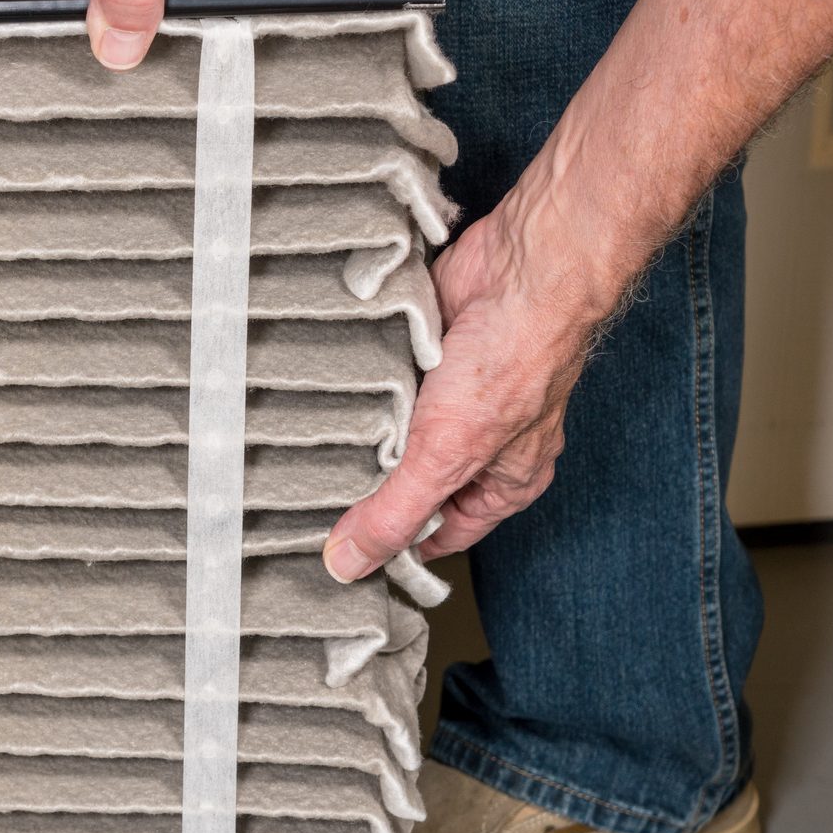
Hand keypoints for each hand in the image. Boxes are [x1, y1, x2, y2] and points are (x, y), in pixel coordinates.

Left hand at [322, 182, 628, 580]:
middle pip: (407, 484)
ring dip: (360, 433)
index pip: (437, 534)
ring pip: (389, 432)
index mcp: (500, 483)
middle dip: (367, 487)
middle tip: (310, 497)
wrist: (522, 268)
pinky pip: (381, 385)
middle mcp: (478, 444)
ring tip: (313, 443)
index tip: (337, 555)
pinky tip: (330, 394)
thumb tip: (348, 564)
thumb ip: (396, 513)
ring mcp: (450, 398)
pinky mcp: (424, 356)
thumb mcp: (447, 455)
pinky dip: (360, 386)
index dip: (391, 547)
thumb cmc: (514, 360)